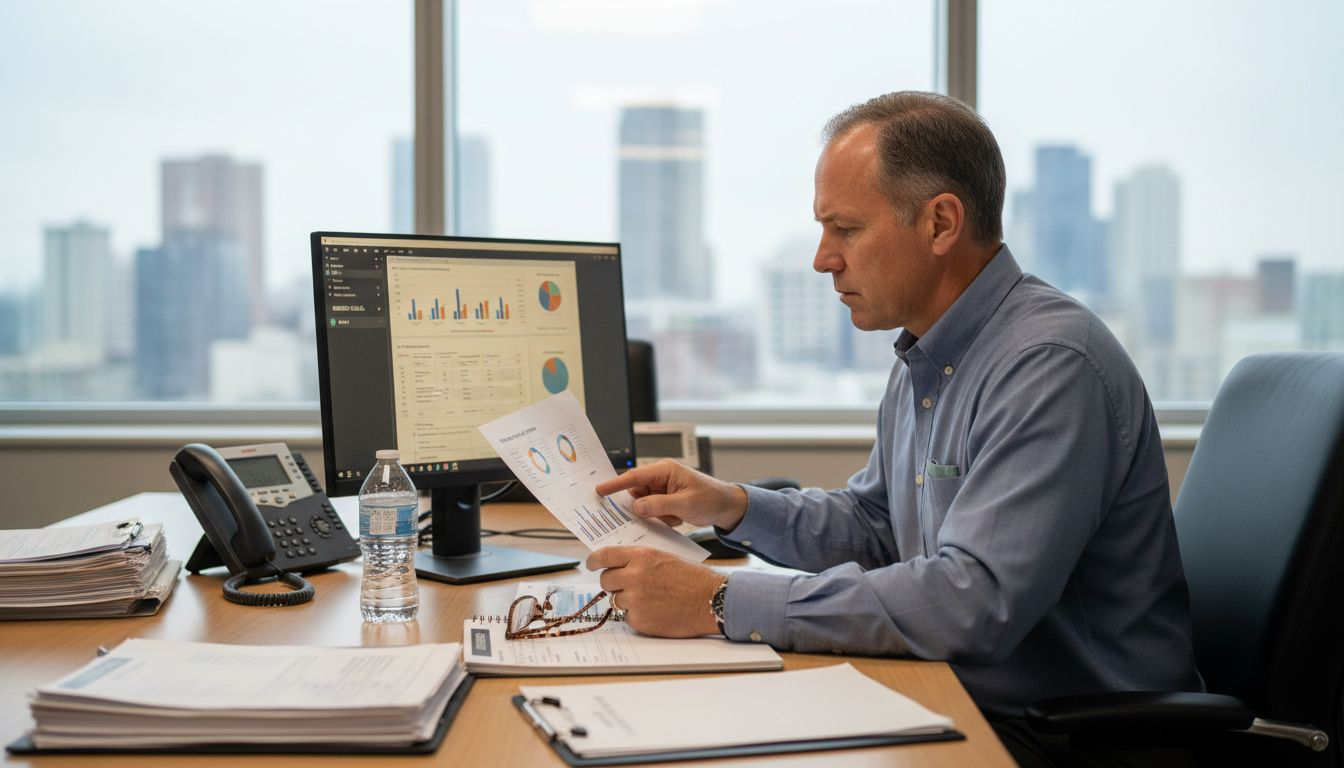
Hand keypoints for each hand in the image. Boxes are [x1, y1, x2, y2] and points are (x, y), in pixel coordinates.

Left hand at [587, 546, 723, 637]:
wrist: (712, 600)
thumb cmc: (693, 578)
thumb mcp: (665, 557)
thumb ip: (640, 559)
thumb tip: (617, 563)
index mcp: (641, 556)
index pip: (604, 556)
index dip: (593, 561)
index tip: (590, 564)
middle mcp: (634, 576)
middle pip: (605, 580)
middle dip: (613, 583)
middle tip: (626, 585)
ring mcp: (636, 600)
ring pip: (616, 600)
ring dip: (627, 600)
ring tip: (651, 598)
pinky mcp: (640, 620)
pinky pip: (628, 616)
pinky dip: (638, 615)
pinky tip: (656, 611)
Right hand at [595, 459, 748, 531]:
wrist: (727, 507)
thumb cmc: (711, 498)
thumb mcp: (686, 503)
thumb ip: (660, 505)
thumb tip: (637, 506)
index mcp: (664, 470)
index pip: (634, 476)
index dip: (615, 484)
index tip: (599, 490)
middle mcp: (660, 478)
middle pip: (635, 492)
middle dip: (638, 506)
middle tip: (640, 514)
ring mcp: (662, 490)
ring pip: (642, 504)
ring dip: (653, 514)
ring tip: (671, 517)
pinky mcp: (664, 501)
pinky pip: (651, 511)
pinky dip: (660, 518)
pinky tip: (676, 519)